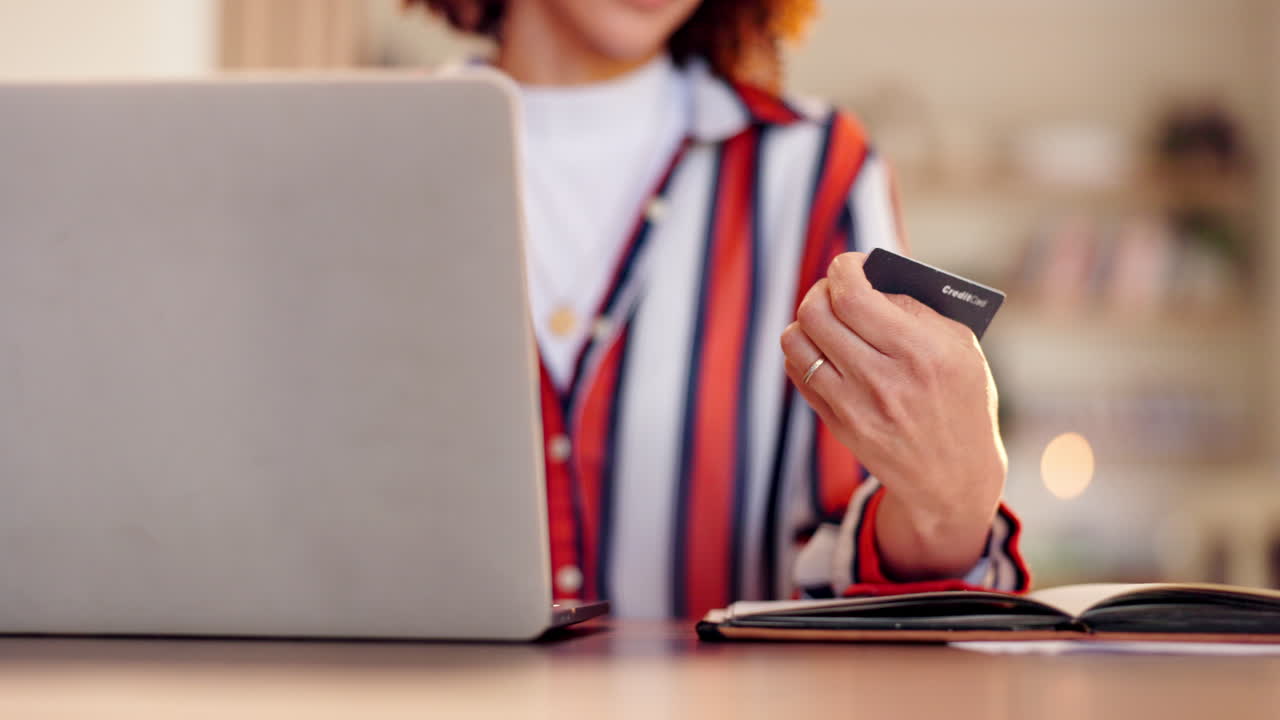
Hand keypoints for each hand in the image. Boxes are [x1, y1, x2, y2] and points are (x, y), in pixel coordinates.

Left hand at [779, 252, 1005, 580]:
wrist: (953, 478)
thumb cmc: (962, 400)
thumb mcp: (961, 348)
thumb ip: (915, 309)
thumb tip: (868, 279)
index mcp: (920, 352)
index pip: (853, 295)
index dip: (843, 269)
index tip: (850, 264)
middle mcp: (881, 379)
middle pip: (817, 313)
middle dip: (821, 289)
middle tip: (834, 288)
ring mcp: (854, 405)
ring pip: (797, 341)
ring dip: (807, 320)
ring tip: (825, 317)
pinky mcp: (837, 424)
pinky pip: (798, 372)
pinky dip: (804, 350)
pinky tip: (821, 347)